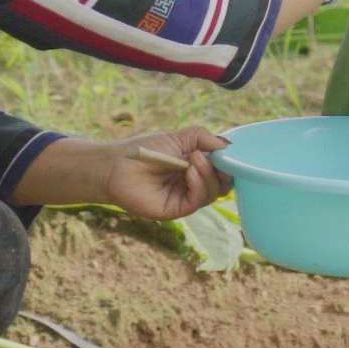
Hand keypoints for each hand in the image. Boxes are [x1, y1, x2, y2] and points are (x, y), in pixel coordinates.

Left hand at [89, 127, 228, 221]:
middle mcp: (194, 184)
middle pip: (224, 183)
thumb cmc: (146, 150)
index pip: (224, 169)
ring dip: (209, 174)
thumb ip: (203, 138)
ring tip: (194, 159)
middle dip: (224, 169)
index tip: (228, 151)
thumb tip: (228, 146)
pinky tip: (190, 171)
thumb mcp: (179, 137)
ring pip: (215, 192)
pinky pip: (198, 200)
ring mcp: (186, 197)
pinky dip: (199, 185)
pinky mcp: (177, 209)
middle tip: (212, 156)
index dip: (230, 161)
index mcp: (197, 167)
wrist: (118, 165)